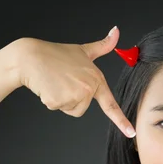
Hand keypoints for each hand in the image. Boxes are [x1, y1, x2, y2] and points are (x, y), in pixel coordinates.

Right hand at [15, 28, 135, 136]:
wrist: (31, 57)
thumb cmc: (56, 54)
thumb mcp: (83, 50)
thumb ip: (102, 46)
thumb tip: (116, 31)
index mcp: (96, 78)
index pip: (110, 103)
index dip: (121, 120)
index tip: (130, 132)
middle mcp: (87, 88)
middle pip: (83, 108)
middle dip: (71, 99)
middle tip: (63, 81)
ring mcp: (74, 95)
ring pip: (71, 110)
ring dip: (62, 100)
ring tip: (56, 82)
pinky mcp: (60, 101)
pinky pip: (58, 108)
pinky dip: (52, 100)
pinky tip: (48, 86)